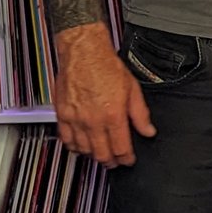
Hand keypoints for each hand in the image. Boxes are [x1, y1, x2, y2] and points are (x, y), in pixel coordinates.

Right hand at [54, 29, 155, 164]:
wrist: (84, 51)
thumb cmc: (105, 65)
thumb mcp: (132, 88)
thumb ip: (140, 114)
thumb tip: (148, 131)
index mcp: (113, 115)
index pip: (121, 149)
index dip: (127, 159)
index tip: (128, 159)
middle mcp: (93, 120)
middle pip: (102, 154)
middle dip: (111, 161)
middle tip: (115, 161)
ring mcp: (76, 119)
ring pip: (84, 150)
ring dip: (93, 155)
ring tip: (100, 153)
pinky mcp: (62, 114)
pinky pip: (66, 140)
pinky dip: (74, 147)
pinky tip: (81, 145)